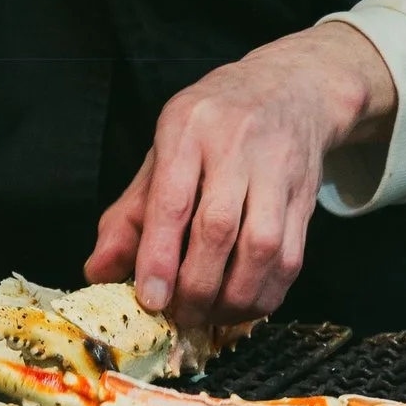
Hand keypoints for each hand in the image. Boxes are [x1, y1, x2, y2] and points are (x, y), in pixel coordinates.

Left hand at [84, 24, 397, 329]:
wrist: (289, 90)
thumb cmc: (214, 126)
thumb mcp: (162, 152)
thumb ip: (128, 215)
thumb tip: (98, 271)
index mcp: (188, 129)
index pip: (172, 199)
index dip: (160, 256)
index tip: (150, 299)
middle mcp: (236, 144)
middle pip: (219, 228)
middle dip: (196, 286)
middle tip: (178, 315)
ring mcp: (278, 169)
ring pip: (262, 248)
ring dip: (233, 297)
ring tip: (209, 316)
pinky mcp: (307, 196)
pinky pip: (291, 258)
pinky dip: (266, 294)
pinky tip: (243, 305)